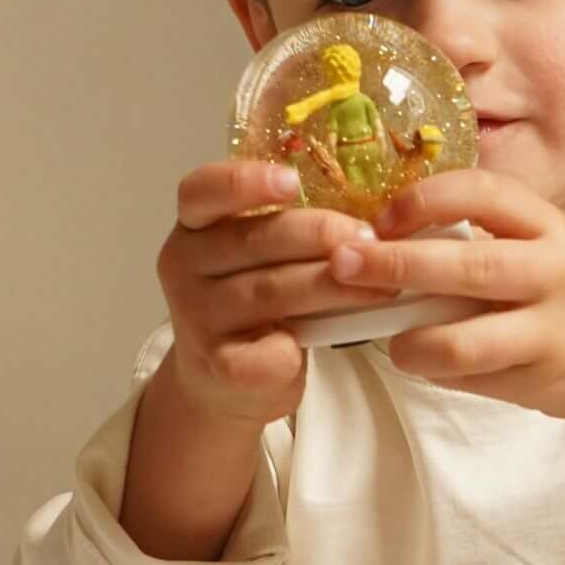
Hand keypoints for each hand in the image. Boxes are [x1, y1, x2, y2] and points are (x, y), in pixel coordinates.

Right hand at [156, 159, 383, 429]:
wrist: (222, 383)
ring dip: (334, 288)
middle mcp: (184, 266)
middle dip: (322, 236)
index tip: (292, 182)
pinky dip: (302, 346)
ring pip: (272, 292)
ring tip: (380, 288)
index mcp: (194, 227)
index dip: (246, 181)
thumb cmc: (254, 308)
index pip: (204, 191)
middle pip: (256, 240)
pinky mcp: (218, 364)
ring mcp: (197, 317)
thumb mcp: (257, 259)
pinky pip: (269, 352)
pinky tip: (326, 341)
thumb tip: (366, 219)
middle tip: (371, 241)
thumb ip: (288, 232)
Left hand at [319, 170, 564, 424]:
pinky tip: (427, 362)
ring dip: (411, 339)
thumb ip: (484, 239)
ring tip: (390, 340)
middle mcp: (555, 267)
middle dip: (394, 264)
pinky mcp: (543, 372)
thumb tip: (389, 238)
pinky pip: (474, 373)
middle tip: (343, 263)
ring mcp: (551, 324)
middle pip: (465, 264)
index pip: (482, 191)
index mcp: (547, 223)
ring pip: (464, 336)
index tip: (381, 215)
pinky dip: (439, 370)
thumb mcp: (544, 247)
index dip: (425, 198)